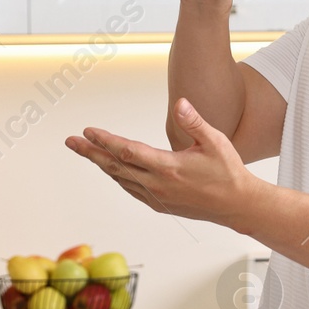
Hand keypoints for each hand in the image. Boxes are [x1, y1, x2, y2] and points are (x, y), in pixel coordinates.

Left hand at [66, 98, 263, 228]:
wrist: (237, 205)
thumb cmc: (228, 171)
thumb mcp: (215, 141)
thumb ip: (194, 122)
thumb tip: (180, 103)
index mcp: (169, 167)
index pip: (127, 150)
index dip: (105, 140)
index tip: (88, 130)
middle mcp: (158, 184)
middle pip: (115, 166)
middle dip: (91, 152)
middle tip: (71, 141)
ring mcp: (157, 197)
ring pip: (121, 178)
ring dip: (102, 164)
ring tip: (87, 152)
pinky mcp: (161, 205)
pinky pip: (132, 189)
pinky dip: (118, 177)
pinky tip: (112, 170)